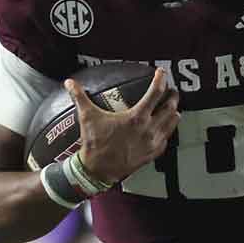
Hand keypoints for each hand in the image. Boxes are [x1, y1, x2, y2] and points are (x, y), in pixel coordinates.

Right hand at [65, 67, 178, 184]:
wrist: (97, 170)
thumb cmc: (94, 144)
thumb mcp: (87, 117)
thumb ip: (80, 97)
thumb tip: (69, 83)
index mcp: (136, 118)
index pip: (155, 93)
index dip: (160, 79)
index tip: (161, 72)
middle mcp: (148, 129)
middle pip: (170, 108)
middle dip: (173, 97)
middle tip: (172, 91)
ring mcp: (152, 143)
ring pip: (172, 124)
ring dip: (173, 113)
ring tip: (172, 108)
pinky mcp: (151, 154)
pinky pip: (166, 140)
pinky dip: (167, 132)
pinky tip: (164, 129)